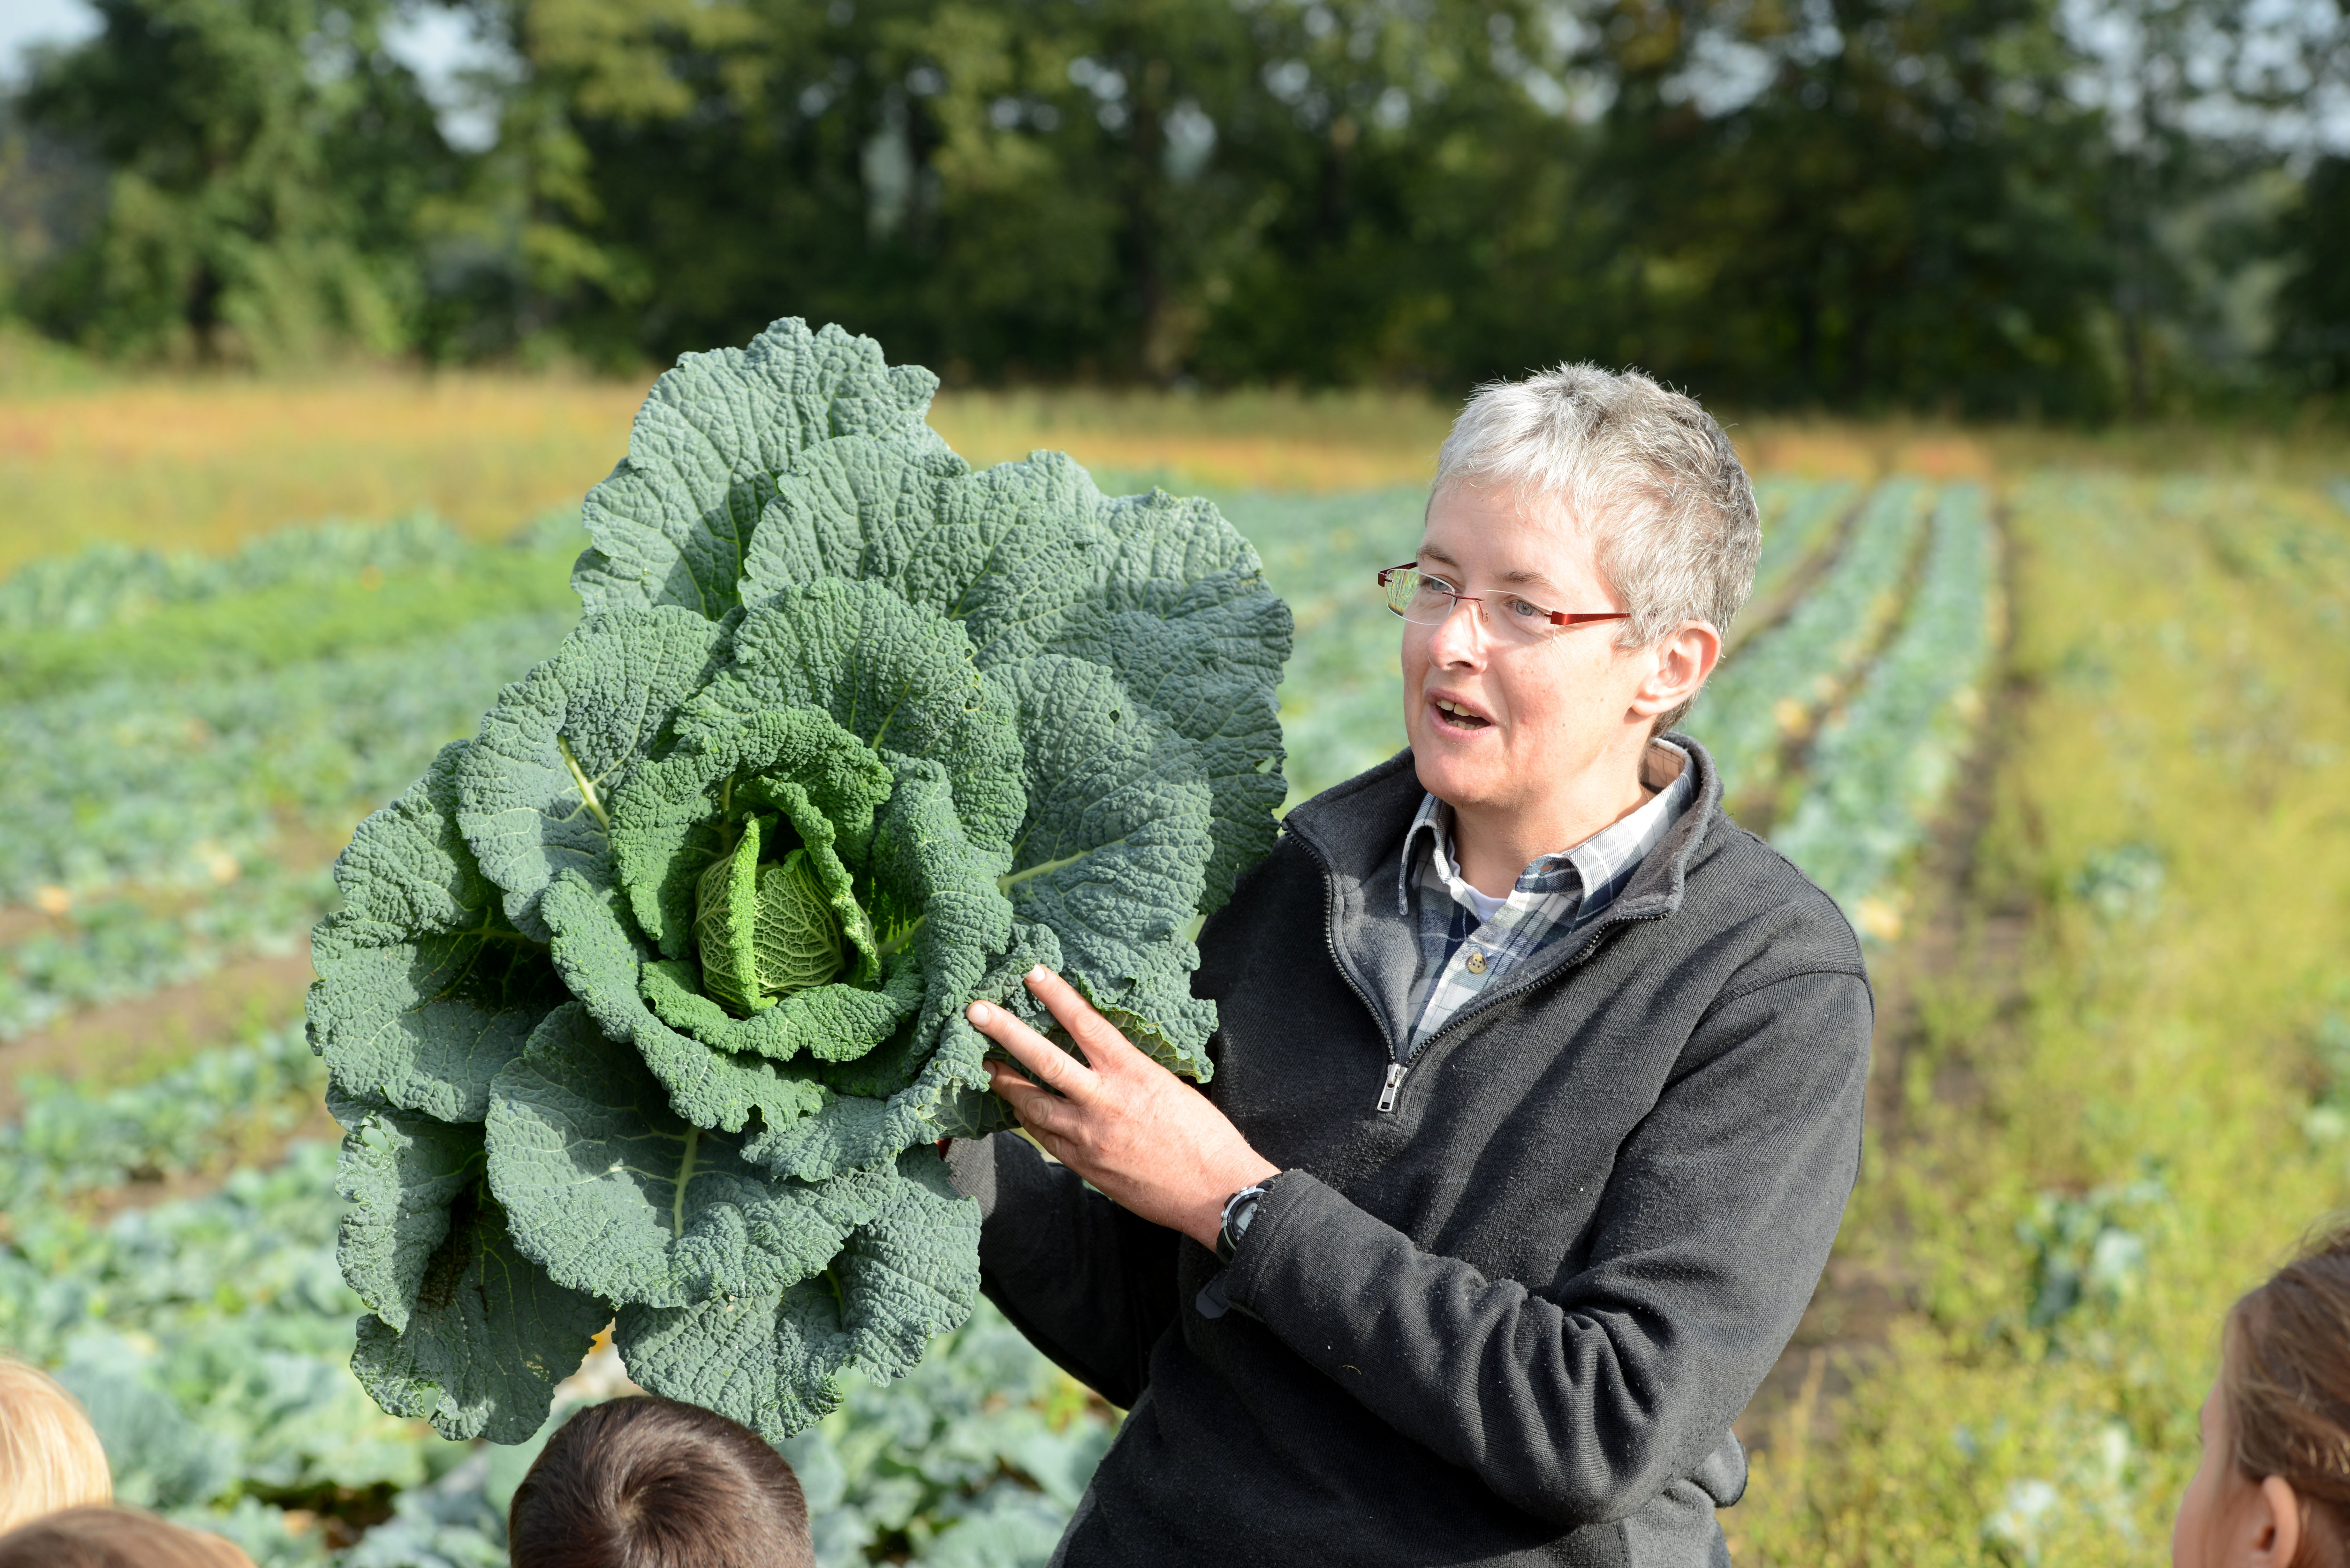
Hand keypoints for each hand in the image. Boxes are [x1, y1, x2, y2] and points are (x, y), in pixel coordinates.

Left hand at [966, 967, 1277, 1250]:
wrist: (1215, 1193)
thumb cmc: (1205, 1137)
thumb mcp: (1172, 1087)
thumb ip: (1133, 1070)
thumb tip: (1106, 1057)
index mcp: (1133, 1073)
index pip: (1085, 1023)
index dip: (1056, 995)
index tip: (1031, 972)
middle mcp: (1104, 1101)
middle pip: (1044, 1060)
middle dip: (1005, 1033)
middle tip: (975, 1012)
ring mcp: (1089, 1136)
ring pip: (1032, 1104)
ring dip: (1006, 1083)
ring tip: (987, 1066)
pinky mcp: (1084, 1166)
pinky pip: (1045, 1137)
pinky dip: (1029, 1119)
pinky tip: (1018, 1109)